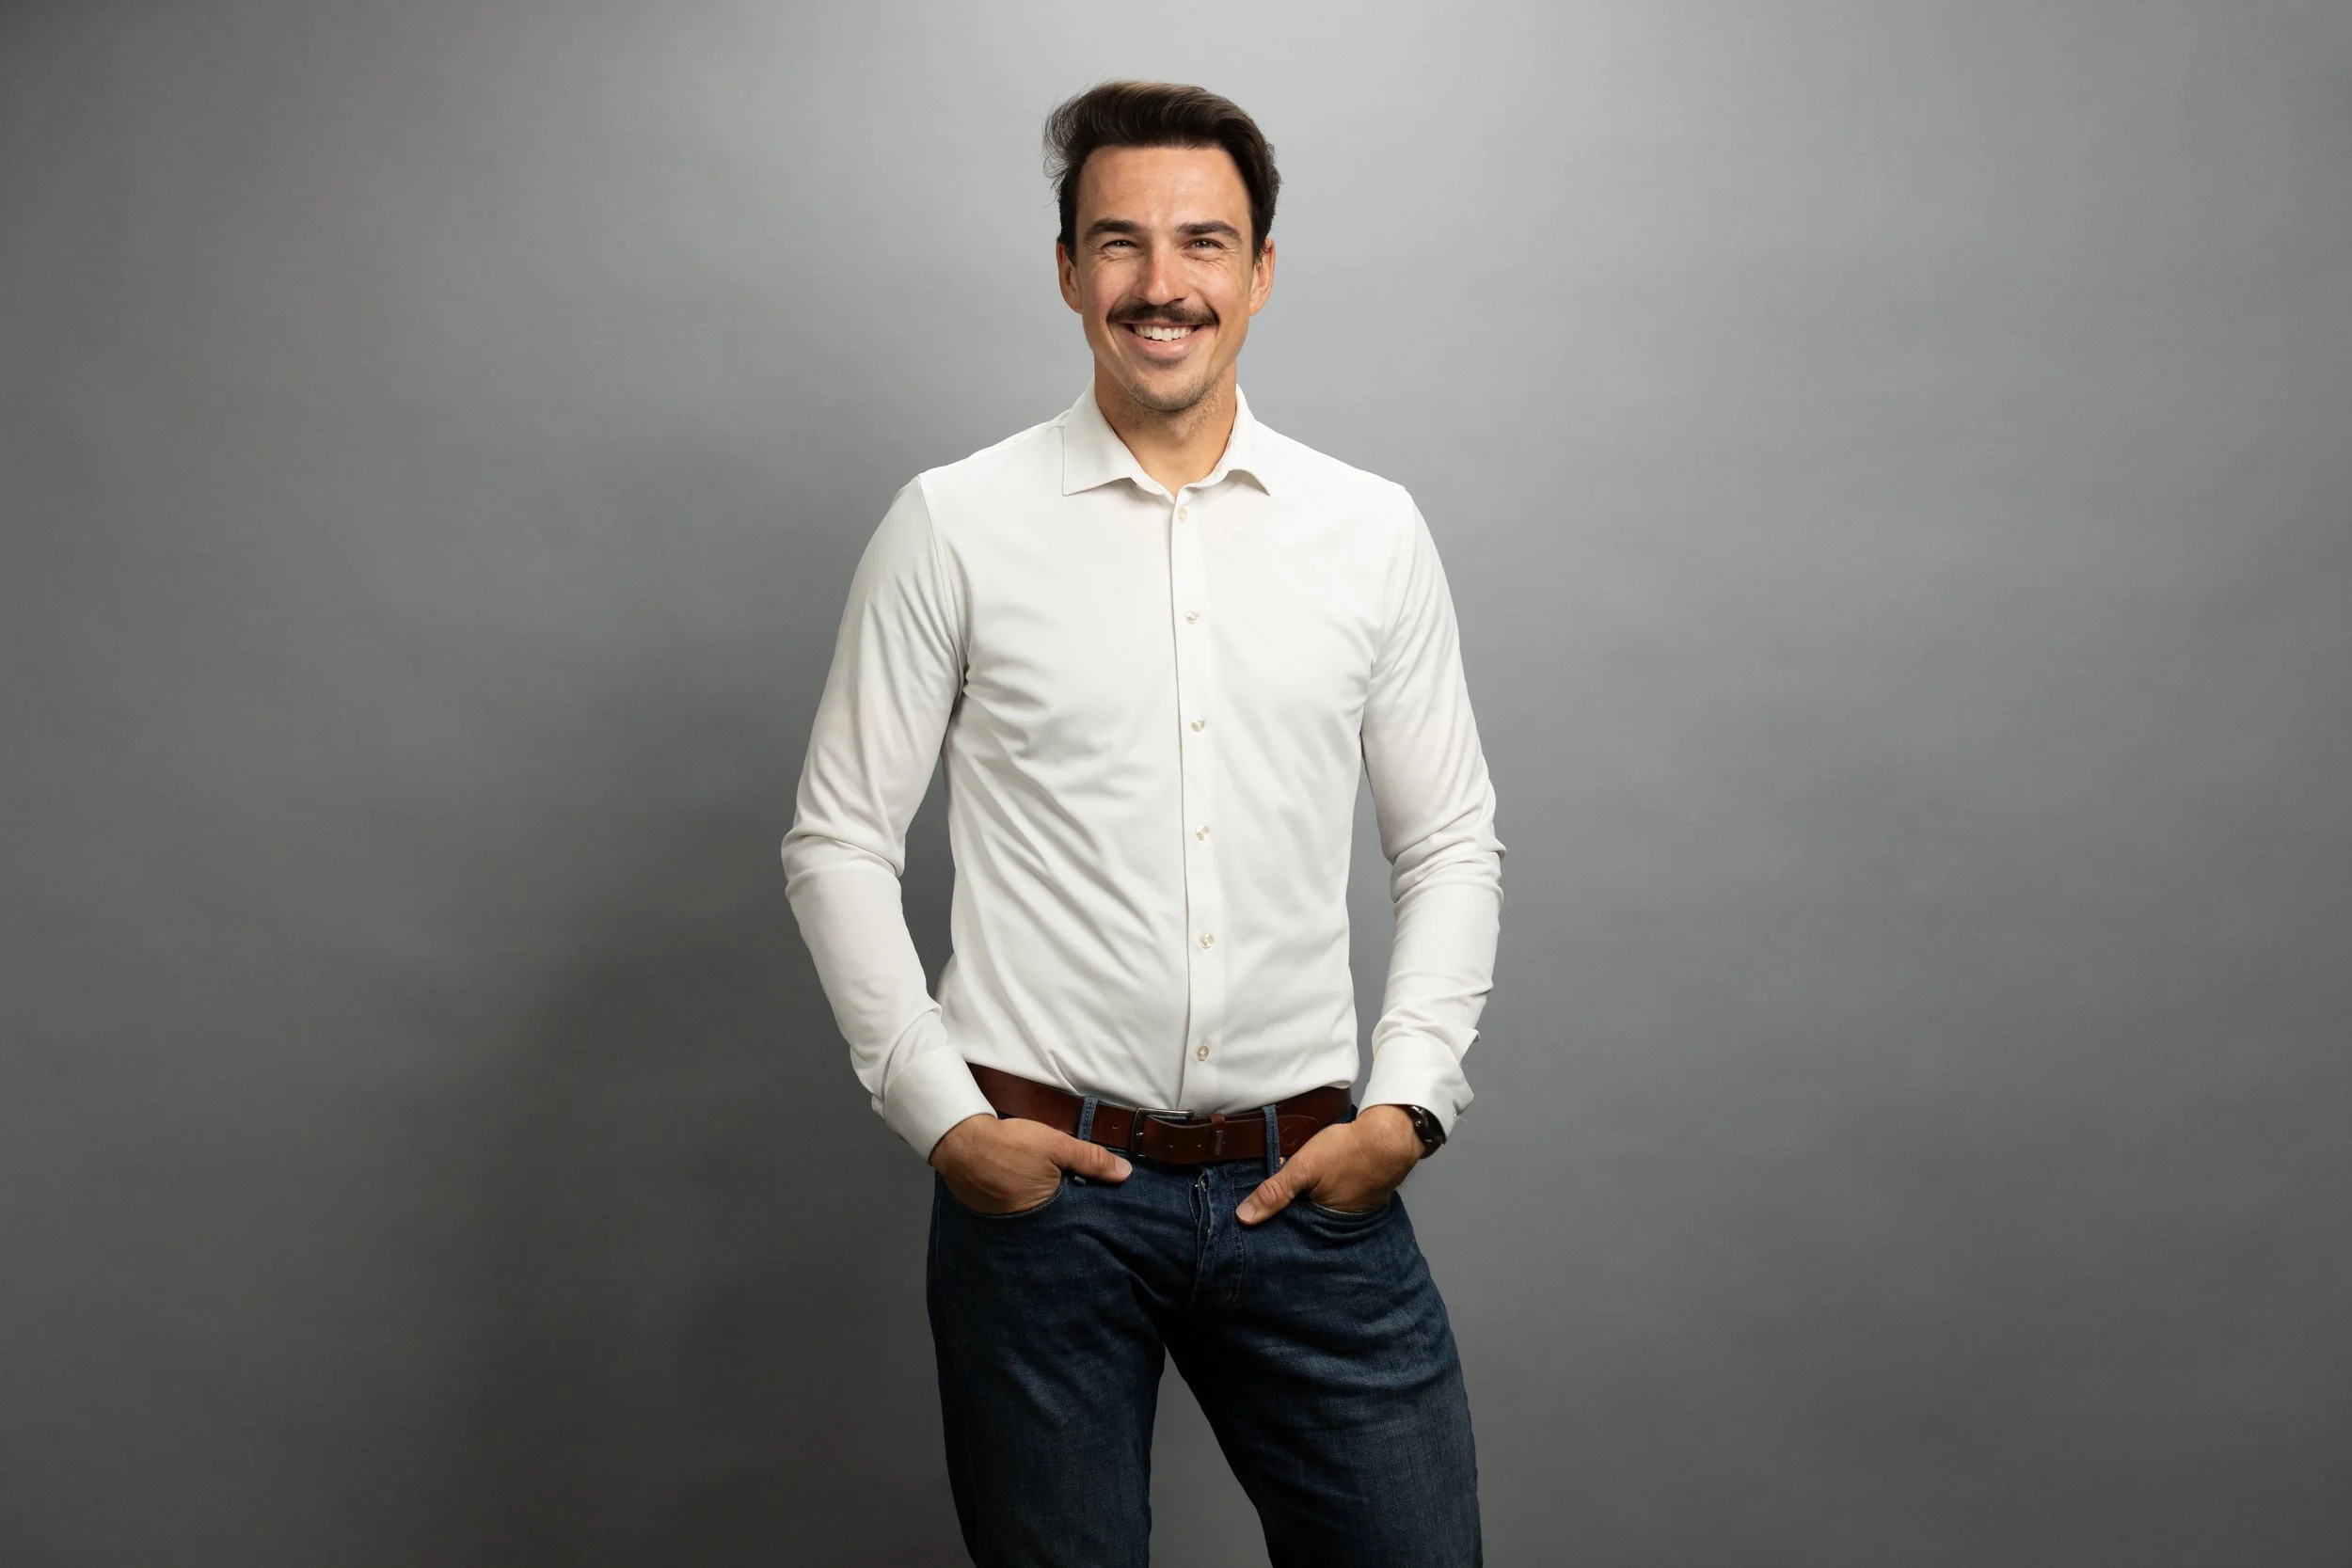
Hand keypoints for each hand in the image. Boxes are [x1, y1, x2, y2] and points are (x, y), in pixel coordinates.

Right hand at [929, 1112, 1131, 1214]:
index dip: (1084, 1209)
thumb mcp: (1057, 1146)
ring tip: (1045, 1187)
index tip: (1093, 1201)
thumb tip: (1125, 1173)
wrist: (960, 1140)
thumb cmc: (1010, 1144)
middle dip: (1062, 1209)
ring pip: (1032, 1213)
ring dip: (1039, 1203)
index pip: (1075, 1219)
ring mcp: (1003, 1219)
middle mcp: (1025, 1224)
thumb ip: (1091, 1159)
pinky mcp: (986, 1210)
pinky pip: (1011, 1208)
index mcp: (1046, 1213)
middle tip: (1067, 1192)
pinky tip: (1019, 1183)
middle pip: (1053, 1218)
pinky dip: (1018, 1198)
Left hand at [1235, 1104, 1421, 1223]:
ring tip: (1291, 1187)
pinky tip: (1318, 1178)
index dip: (1273, 1219)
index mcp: (1322, 1225)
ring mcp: (1353, 1210)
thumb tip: (1244, 1218)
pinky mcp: (1361, 1195)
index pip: (1289, 1228)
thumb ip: (1275, 1191)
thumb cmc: (1347, 1152)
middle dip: (1288, 1210)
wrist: (1390, 1136)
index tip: (1254, 1214)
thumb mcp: (1304, 1168)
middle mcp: (1338, 1224)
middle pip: (1304, 1219)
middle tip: (1270, 1197)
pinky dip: (1324, 1190)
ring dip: (1307, 1198)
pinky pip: (1335, 1197)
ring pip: (1319, 1207)